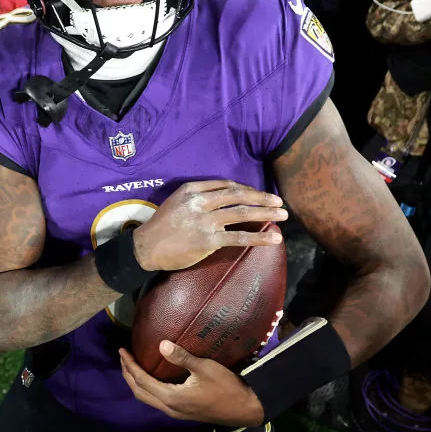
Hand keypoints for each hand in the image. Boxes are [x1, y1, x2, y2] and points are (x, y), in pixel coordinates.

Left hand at [119, 343, 264, 426]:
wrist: (245, 409)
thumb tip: (161, 344)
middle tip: (122, 357)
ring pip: (147, 398)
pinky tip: (151, 377)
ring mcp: (176, 412)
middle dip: (128, 374)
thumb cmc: (226, 387)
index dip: (130, 365)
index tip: (121, 350)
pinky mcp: (182, 412)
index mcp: (172, 398)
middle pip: (139, 392)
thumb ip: (182, 357)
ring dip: (136, 382)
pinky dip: (147, 388)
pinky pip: (156, 400)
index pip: (142, 381)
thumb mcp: (205, 368)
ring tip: (132, 365)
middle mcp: (169, 408)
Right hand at [132, 180, 285, 270]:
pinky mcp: (208, 240)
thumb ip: (199, 195)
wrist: (147, 246)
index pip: (226, 185)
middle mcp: (200, 202)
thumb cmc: (162, 224)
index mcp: (192, 190)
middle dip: (262, 198)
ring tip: (283, 216)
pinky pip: (239, 237)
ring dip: (266, 213)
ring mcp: (205, 221)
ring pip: (242, 213)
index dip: (247, 189)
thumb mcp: (177, 201)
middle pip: (238, 196)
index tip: (259, 195)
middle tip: (279, 202)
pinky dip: (259, 238)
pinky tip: (274, 239)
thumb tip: (227, 198)